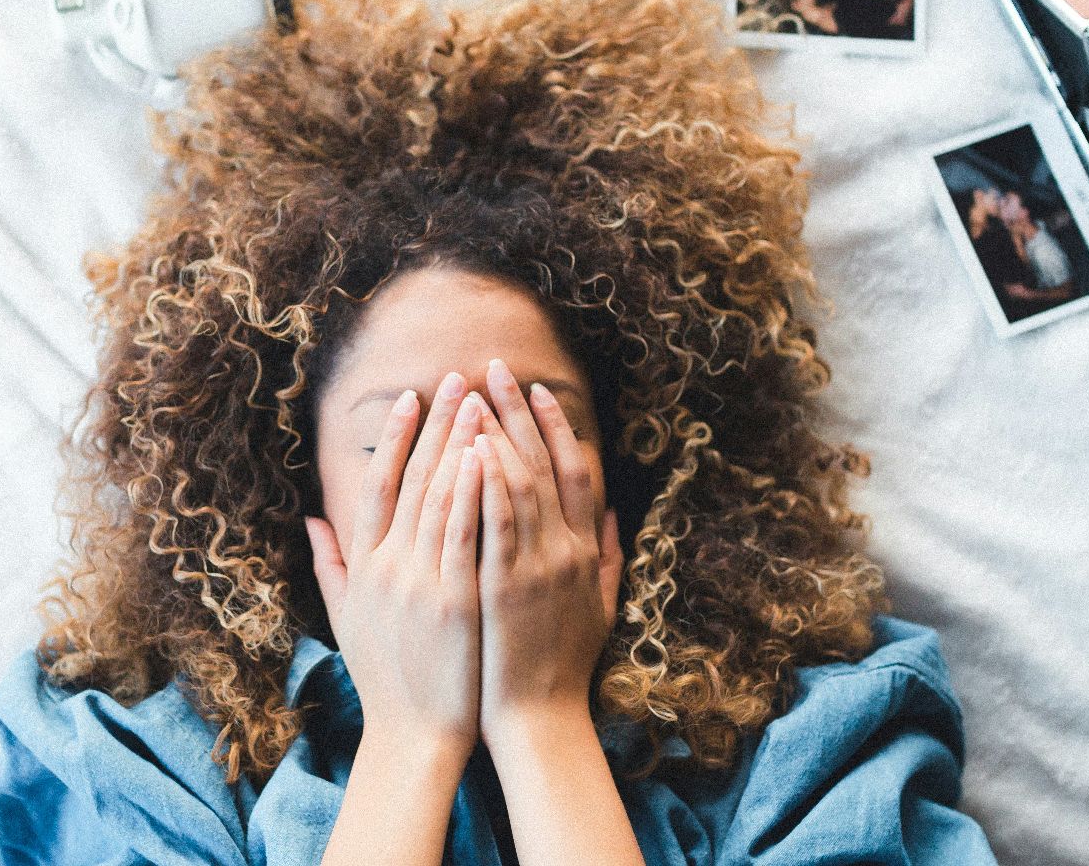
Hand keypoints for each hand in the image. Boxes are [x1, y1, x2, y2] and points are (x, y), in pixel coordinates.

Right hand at [306, 372, 486, 754]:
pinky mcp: (452, 599)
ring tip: (478, 399)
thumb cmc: (387, 678)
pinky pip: (463, 533)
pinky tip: (485, 454)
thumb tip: (311, 519)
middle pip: (412, 479)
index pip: (378, 485)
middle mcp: (387, 566)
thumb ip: (330, 564)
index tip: (411, 397)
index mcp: (365, 566)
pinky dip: (472, 491)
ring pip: (439, 496)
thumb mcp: (347, 617)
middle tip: (456, 378)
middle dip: (436, 424)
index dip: (394, 437)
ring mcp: (419, 581)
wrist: (413, 735)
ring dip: (459, 443)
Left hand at [472, 359, 619, 742]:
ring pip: (520, 483)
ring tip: (473, 394)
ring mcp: (539, 567)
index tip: (536, 389)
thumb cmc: (563, 666)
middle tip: (493, 368)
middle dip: (517, 412)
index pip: (575, 471)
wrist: (542, 720)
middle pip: (545, 463)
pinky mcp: (507, 587)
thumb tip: (616, 513)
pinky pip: (498, 524)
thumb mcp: (602, 606)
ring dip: (496, 433)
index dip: (556, 426)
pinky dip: (488, 484)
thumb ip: (610, 556)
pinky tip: (473, 449)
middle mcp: (567, 549)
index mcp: (586, 550)